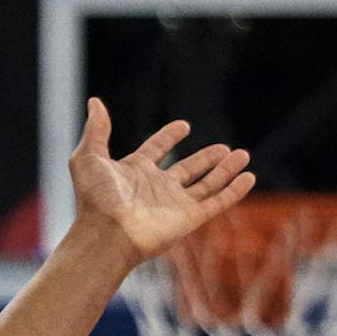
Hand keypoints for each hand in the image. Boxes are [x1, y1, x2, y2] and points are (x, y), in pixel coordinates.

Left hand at [66, 97, 254, 263]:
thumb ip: (96, 129)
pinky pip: (217, 202)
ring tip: (242, 155)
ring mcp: (174, 204)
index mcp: (134, 172)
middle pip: (187, 170)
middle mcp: (156, 188)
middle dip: (205, 159)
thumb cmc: (94, 199)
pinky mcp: (188, 219)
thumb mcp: (88, 157)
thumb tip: (94, 102)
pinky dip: (234, 190)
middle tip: (224, 148)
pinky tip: (248, 176)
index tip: (184, 126)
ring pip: (206, 184)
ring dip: (225, 170)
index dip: (168, 137)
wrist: (106, 233)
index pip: (156, 150)